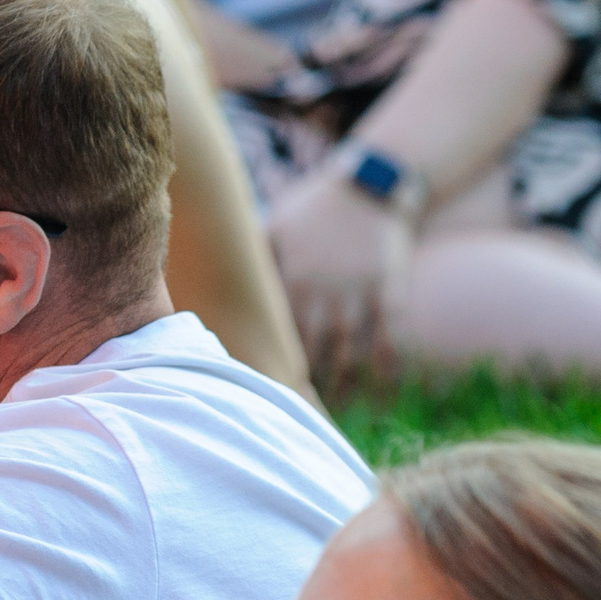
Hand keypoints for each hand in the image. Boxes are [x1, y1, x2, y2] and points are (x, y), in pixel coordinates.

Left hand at [266, 165, 412, 393]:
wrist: (368, 185)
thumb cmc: (312, 209)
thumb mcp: (274, 228)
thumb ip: (252, 260)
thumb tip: (209, 279)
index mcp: (293, 278)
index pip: (278, 331)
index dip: (272, 362)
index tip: (263, 392)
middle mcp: (325, 289)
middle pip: (314, 347)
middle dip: (307, 383)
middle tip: (299, 415)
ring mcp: (359, 289)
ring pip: (351, 346)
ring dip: (344, 382)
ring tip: (336, 411)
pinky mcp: (390, 287)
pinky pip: (391, 332)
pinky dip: (389, 363)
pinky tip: (383, 389)